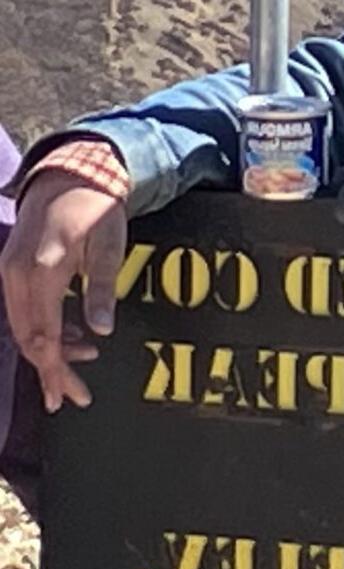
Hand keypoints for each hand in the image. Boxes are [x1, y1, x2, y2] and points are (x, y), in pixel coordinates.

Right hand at [0, 173, 128, 411]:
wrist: (71, 172)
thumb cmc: (97, 208)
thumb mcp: (109, 246)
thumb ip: (102, 289)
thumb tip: (102, 330)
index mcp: (43, 269)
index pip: (43, 335)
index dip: (55, 370)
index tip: (71, 395)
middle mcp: (18, 272)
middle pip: (27, 337)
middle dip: (50, 371)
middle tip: (74, 397)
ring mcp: (10, 269)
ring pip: (22, 326)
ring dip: (46, 351)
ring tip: (77, 368)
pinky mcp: (12, 266)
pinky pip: (21, 309)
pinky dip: (41, 329)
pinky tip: (68, 338)